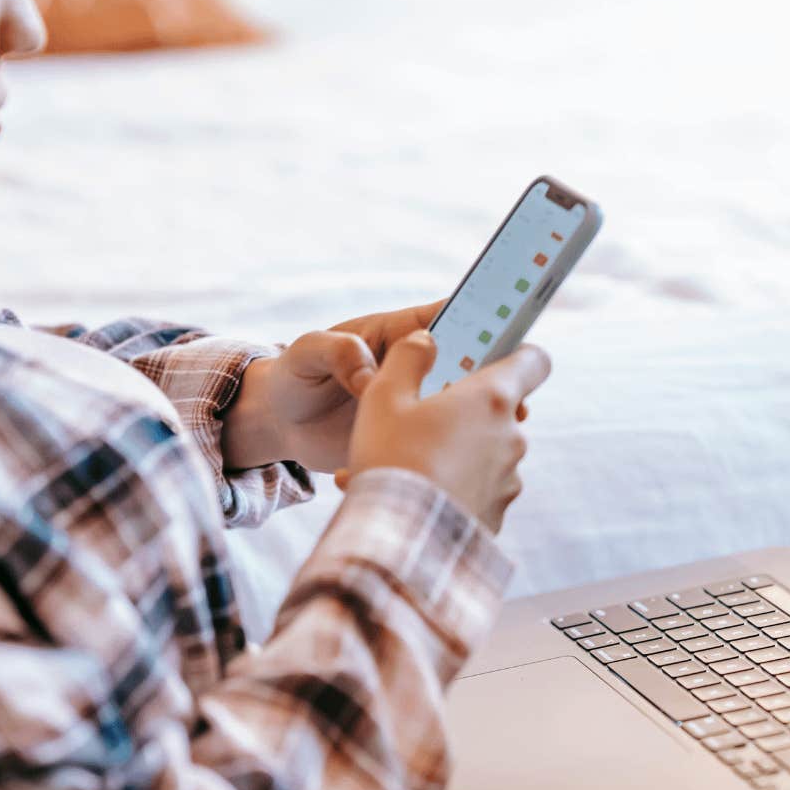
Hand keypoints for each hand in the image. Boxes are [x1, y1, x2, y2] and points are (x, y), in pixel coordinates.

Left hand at [222, 300, 528, 471]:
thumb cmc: (293, 375)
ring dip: (479, 422)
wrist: (279, 426)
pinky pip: (440, 444)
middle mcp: (417, 368)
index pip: (449, 317)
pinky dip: (448, 456)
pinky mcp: (412, 440)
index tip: (509, 330)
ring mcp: (419, 405)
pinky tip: (444, 472)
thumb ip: (337, 350)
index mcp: (398, 334)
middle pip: (471, 365)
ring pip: (465, 409)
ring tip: (490, 441)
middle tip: (510, 403)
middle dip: (494, 379)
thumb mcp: (308, 352)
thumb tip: (369, 376)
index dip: (483, 319)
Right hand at [337, 331, 550, 532]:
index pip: (534, 361)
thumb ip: (408, 357)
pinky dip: (448, 490)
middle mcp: (512, 438)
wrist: (399, 541)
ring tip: (398, 468)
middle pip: (497, 411)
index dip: (518, 354)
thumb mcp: (384, 395)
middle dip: (461, 414)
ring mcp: (509, 480)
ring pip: (481, 454)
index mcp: (492, 398)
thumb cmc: (392, 459)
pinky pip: (474, 492)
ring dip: (449, 455)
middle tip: (416, 423)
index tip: (495, 357)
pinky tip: (407, 497)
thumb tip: (426, 340)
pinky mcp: (496, 515)